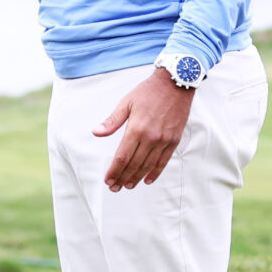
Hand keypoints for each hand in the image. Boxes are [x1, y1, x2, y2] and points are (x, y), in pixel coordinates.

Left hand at [93, 69, 194, 190]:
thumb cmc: (148, 92)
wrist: (175, 84)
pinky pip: (163, 161)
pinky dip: (155, 172)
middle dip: (123, 177)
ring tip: (128, 186)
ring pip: (148, 165)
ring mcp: (164, 140)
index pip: (122, 156)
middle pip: (134, 164)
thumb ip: (112, 121)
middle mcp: (151, 137)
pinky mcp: (173, 140)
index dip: (114, 170)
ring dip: (137, 177)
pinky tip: (147, 179)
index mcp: (136, 128)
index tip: (108, 179)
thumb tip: (96, 132)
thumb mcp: (126, 103)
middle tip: (114, 187)